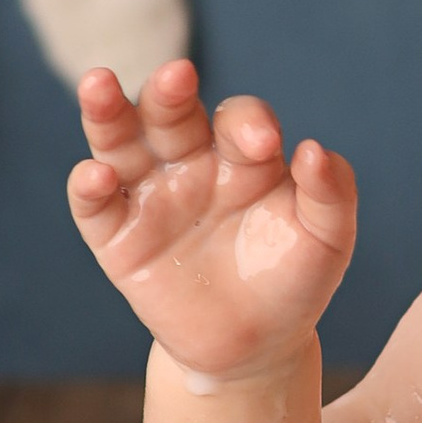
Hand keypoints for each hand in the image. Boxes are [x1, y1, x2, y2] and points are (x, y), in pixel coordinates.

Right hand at [67, 61, 356, 382]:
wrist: (256, 348)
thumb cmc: (293, 281)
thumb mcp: (327, 241)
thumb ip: (332, 193)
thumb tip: (314, 150)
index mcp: (242, 154)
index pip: (238, 119)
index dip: (248, 123)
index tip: (264, 145)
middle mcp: (190, 162)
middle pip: (171, 113)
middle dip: (170, 92)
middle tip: (178, 75)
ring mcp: (150, 196)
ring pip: (120, 142)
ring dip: (107, 112)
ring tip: (98, 84)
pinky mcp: (118, 239)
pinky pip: (96, 206)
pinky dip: (89, 186)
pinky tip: (97, 175)